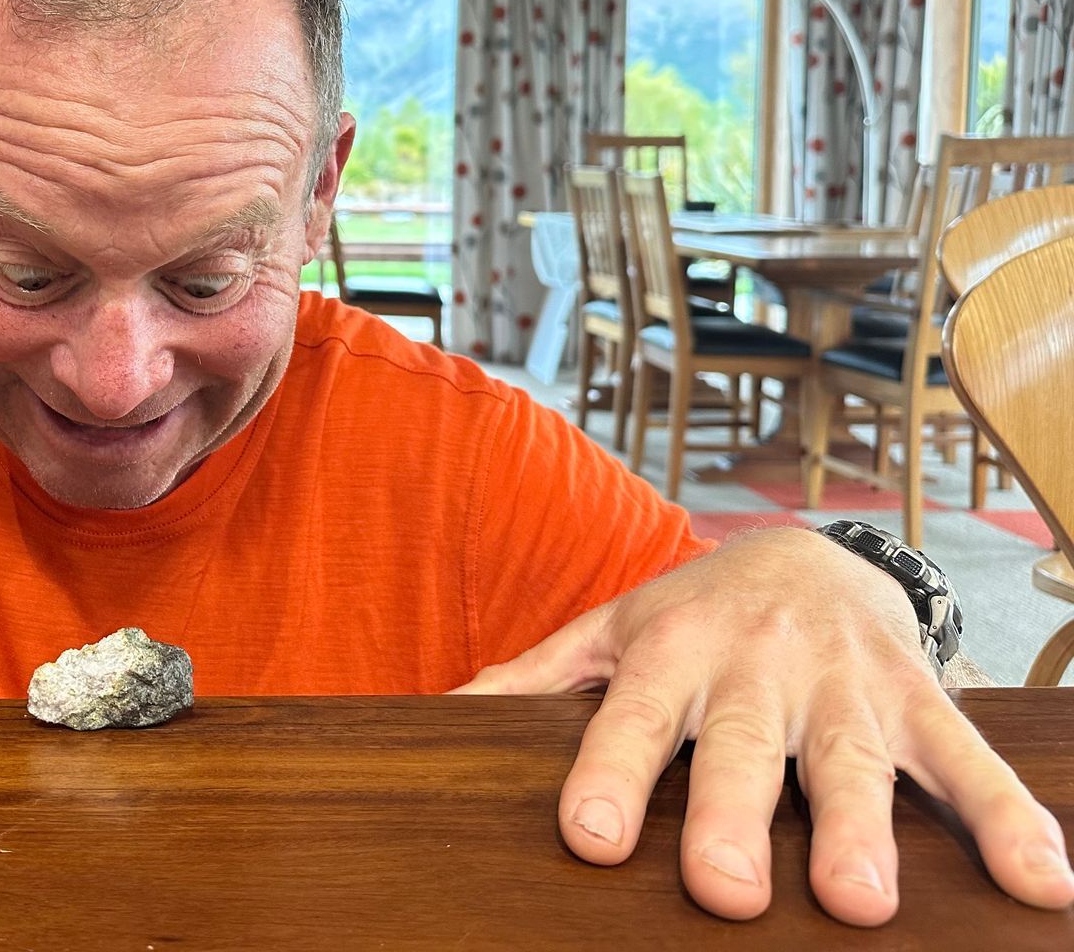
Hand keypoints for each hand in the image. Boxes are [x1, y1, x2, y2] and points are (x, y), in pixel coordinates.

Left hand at [455, 527, 1073, 924]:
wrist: (808, 549)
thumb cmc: (693, 614)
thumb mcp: (611, 630)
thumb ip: (538, 678)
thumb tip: (439, 716)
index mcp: (669, 654)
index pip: (629, 719)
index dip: (607, 774)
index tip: (585, 838)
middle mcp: (755, 669)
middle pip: (740, 749)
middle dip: (733, 817)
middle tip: (727, 893)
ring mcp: (842, 686)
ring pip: (852, 760)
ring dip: (862, 829)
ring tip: (859, 903)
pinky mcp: (920, 698)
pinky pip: (968, 761)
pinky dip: (1006, 818)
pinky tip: (1042, 882)